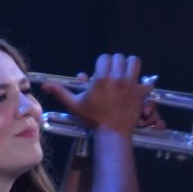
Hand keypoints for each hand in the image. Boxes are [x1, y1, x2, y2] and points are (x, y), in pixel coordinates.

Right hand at [41, 54, 156, 136]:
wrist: (112, 133)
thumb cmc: (92, 119)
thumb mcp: (74, 105)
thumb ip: (60, 92)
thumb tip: (44, 85)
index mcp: (101, 79)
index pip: (104, 57)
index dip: (101, 63)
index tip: (100, 72)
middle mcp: (118, 78)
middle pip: (119, 57)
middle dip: (115, 63)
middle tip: (112, 72)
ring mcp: (131, 85)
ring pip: (134, 62)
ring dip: (130, 65)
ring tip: (125, 73)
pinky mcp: (141, 93)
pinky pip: (148, 81)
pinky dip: (144, 82)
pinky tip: (138, 87)